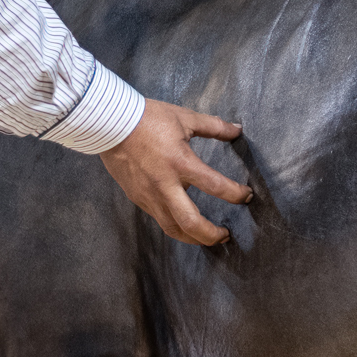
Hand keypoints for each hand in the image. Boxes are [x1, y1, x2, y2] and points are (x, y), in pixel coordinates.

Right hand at [100, 99, 251, 246]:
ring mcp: (149, 195)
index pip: (216, 186)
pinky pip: (159, 218)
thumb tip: (237, 129)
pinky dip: (174, 225)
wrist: (109, 124)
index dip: (236, 194)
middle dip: (212, 235)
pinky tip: (182, 222)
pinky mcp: (137, 197)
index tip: (246, 196)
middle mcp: (165, 185)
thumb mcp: (185, 118)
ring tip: (206, 238)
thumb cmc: (147, 118)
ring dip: (193, 238)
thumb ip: (214, 126)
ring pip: (172, 228)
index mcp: (181, 163)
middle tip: (225, 236)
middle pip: (191, 223)